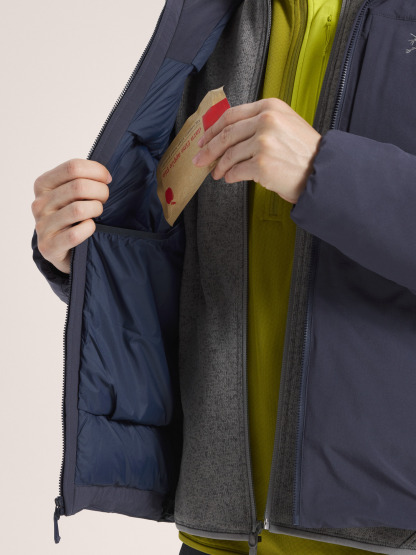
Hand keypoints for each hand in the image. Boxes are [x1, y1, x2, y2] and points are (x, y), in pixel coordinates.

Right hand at [31, 159, 111, 273]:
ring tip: (98, 212)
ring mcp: (42, 226)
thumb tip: (105, 175)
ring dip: (96, 209)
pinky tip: (90, 227)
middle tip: (104, 199)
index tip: (108, 179)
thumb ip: (82, 179)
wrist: (60, 250)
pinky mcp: (48, 246)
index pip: (73, 167)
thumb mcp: (70, 194)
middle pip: (79, 187)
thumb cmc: (71, 217)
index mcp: (43, 184)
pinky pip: (75, 234)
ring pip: (78, 209)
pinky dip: (89, 228)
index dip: (97, 171)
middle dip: (101, 191)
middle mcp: (39, 204)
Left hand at [192, 97, 321, 203]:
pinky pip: (236, 171)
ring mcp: (264, 142)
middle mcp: (266, 121)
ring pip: (229, 155)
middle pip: (226, 135)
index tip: (203, 139)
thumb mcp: (285, 124)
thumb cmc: (303, 151)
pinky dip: (230, 176)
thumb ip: (259, 122)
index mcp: (270, 107)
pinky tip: (230, 178)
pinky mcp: (262, 164)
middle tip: (199, 159)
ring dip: (219, 166)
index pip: (231, 115)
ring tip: (216, 173)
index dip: (212, 129)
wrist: (322, 171)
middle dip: (208, 149)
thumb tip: (227, 134)